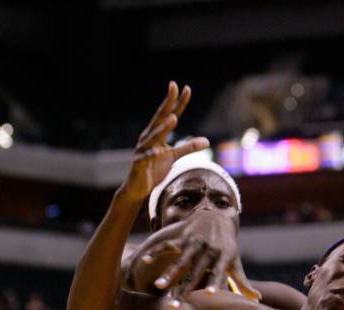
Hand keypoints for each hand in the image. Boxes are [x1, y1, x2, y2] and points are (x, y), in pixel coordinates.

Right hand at [117, 81, 208, 203]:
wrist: (137, 188)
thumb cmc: (153, 170)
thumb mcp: (173, 156)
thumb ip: (188, 148)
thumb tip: (207, 141)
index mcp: (156, 134)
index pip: (169, 115)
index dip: (178, 103)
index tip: (187, 88)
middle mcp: (148, 138)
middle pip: (159, 118)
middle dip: (167, 103)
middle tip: (174, 87)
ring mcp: (143, 150)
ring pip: (154, 136)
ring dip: (163, 127)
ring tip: (173, 118)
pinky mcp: (140, 164)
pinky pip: (147, 157)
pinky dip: (152, 154)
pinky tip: (159, 151)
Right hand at [136, 210, 260, 301]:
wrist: (215, 216)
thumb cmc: (226, 246)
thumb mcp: (235, 261)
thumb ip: (243, 282)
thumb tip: (257, 300)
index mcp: (221, 257)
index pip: (217, 272)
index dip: (213, 282)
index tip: (209, 295)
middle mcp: (206, 250)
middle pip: (194, 271)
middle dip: (184, 287)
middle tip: (175, 305)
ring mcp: (192, 242)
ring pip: (179, 260)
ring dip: (168, 273)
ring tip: (158, 286)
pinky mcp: (180, 237)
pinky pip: (166, 244)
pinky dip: (155, 251)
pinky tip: (144, 260)